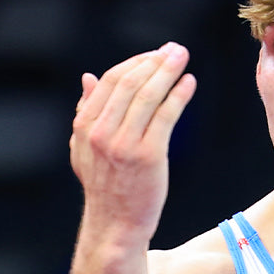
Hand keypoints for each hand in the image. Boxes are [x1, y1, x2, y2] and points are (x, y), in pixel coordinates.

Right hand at [69, 42, 196, 244]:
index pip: (111, 81)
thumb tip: (88, 78)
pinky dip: (179, 95)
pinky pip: (166, 115)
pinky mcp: (148, 155)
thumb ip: (86, 112)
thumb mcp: (84, 148)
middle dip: (155, 60)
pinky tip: (189, 83)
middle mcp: (101, 132)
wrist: (115, 224)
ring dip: (168, 71)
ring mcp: (124, 144)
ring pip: (148, 95)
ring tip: (182, 58)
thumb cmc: (104, 186)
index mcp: (85, 126)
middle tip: (175, 49)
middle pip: (130, 83)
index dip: (135, 62)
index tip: (154, 54)